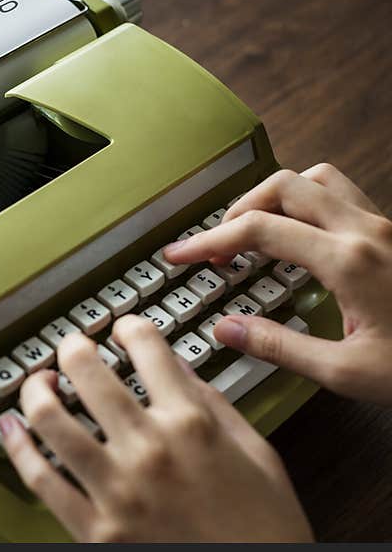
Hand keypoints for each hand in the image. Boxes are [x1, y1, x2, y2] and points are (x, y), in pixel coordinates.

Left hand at [0, 318, 312, 541]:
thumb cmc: (265, 532)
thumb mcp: (258, 453)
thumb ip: (215, 404)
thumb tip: (179, 369)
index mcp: (192, 424)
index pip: (147, 347)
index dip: (130, 326)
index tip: (123, 329)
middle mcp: (149, 448)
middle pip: (86, 370)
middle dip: (73, 346)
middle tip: (73, 347)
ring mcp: (117, 489)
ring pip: (50, 418)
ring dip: (36, 389)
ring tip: (39, 382)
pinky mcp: (96, 530)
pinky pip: (41, 480)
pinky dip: (17, 449)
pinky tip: (10, 429)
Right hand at [164, 163, 391, 404]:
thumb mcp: (348, 372)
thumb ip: (280, 346)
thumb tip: (227, 328)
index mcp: (348, 260)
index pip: (257, 229)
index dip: (207, 240)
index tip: (180, 255)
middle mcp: (366, 230)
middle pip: (284, 186)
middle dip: (239, 209)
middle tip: (217, 245)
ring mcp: (384, 225)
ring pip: (317, 179)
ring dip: (277, 197)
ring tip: (256, 230)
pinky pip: (343, 195)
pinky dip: (308, 204)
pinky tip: (301, 239)